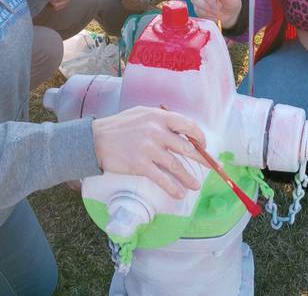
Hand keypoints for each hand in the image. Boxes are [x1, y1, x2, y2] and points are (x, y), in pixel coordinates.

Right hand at [92, 106, 208, 198]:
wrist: (95, 140)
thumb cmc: (120, 127)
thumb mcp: (141, 114)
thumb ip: (161, 120)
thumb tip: (182, 131)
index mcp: (158, 117)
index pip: (188, 125)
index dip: (199, 136)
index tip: (203, 145)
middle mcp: (156, 131)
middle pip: (186, 147)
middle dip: (202, 159)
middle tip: (211, 167)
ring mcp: (148, 149)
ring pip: (176, 165)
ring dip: (188, 178)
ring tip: (195, 186)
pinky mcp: (140, 165)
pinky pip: (162, 178)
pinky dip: (172, 187)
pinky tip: (178, 193)